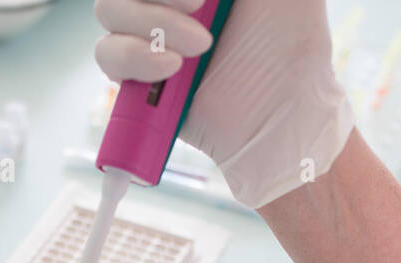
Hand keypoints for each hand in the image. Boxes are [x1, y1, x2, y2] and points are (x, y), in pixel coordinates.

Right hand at [94, 0, 354, 207]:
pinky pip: (107, 54)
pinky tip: (172, 68)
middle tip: (203, 7)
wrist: (285, 115)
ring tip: (198, 49)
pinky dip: (134, 56)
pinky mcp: (136, 77)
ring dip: (150, 23)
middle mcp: (170, 1)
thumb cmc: (293, 44)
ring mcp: (148, 35)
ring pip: (108, 10)